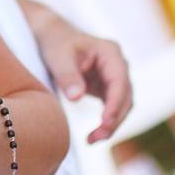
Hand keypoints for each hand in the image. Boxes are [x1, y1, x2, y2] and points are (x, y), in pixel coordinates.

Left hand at [37, 18, 131, 142]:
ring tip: (92, 140)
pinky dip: (106, 121)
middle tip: (96, 138)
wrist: (50, 34)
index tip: (104, 122)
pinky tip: (94, 135)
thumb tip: (77, 98)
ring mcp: (113, 76)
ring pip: (121, 105)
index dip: (115, 104)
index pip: (119, 82)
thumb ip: (68, 76)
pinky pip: (111, 106)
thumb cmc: (54, 42)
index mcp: (110, 53)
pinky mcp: (105, 86)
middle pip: (125, 97)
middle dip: (114, 119)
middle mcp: (117, 65)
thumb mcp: (58, 57)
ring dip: (111, 124)